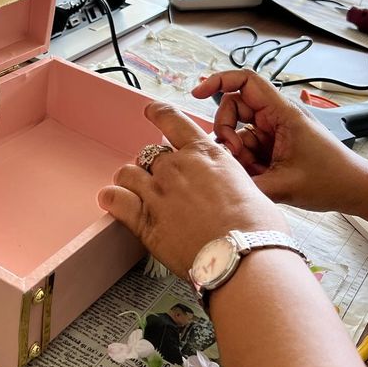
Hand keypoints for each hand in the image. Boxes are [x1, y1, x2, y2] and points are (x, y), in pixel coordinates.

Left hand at [97, 102, 286, 277]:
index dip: (158, 113)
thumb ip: (224, 179)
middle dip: (153, 166)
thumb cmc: (256, 228)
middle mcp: (177, 167)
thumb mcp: (247, 187)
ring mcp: (158, 192)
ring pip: (128, 173)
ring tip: (135, 191)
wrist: (243, 255)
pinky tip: (111, 200)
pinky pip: (115, 199)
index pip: (172, 119)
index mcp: (205, 154)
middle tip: (161, 182)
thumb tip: (222, 186)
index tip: (152, 111)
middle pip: (150, 154)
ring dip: (131, 180)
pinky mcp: (145, 220)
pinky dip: (111, 198)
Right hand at [192, 70, 365, 211]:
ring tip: (254, 172)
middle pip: (234, 108)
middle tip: (234, 154)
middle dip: (226, 130)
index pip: (245, 80)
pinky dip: (247, 162)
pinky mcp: (276, 146)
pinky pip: (249, 147)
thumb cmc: (332, 179)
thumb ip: (246, 183)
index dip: (218, 81)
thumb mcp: (284, 186)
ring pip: (239, 131)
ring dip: (237, 151)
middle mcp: (277, 117)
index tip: (198, 93)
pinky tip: (260, 177)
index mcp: (282, 113)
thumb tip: (216, 179)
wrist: (357, 189)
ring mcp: (275, 131)